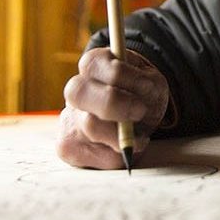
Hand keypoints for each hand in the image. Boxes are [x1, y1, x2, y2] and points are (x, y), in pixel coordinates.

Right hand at [57, 47, 169, 168]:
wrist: (137, 118)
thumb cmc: (142, 95)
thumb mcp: (151, 84)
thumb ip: (146, 88)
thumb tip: (140, 105)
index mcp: (91, 66)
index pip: (92, 64)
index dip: (121, 75)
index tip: (147, 86)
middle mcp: (74, 92)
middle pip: (78, 92)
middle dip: (113, 103)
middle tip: (140, 111)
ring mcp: (67, 120)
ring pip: (90, 127)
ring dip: (122, 133)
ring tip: (136, 135)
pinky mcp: (68, 148)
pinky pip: (94, 153)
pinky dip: (118, 154)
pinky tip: (123, 147)